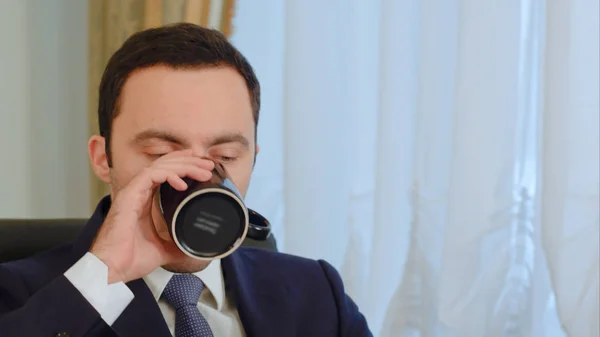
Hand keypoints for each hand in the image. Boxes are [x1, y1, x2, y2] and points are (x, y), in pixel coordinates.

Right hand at [89, 150, 214, 283]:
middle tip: (208, 166)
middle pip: (165, 165)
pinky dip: (168, 175)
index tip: (202, 167)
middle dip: (189, 162)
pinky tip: (182, 183)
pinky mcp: (128, 196)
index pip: (165, 173)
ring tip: (203, 171)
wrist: (111, 270)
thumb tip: (194, 248)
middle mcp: (138, 192)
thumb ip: (177, 244)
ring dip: (184, 165)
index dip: (183, 165)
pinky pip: (150, 176)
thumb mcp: (163, 250)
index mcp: (144, 200)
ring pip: (160, 167)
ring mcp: (132, 192)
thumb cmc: (129, 260)